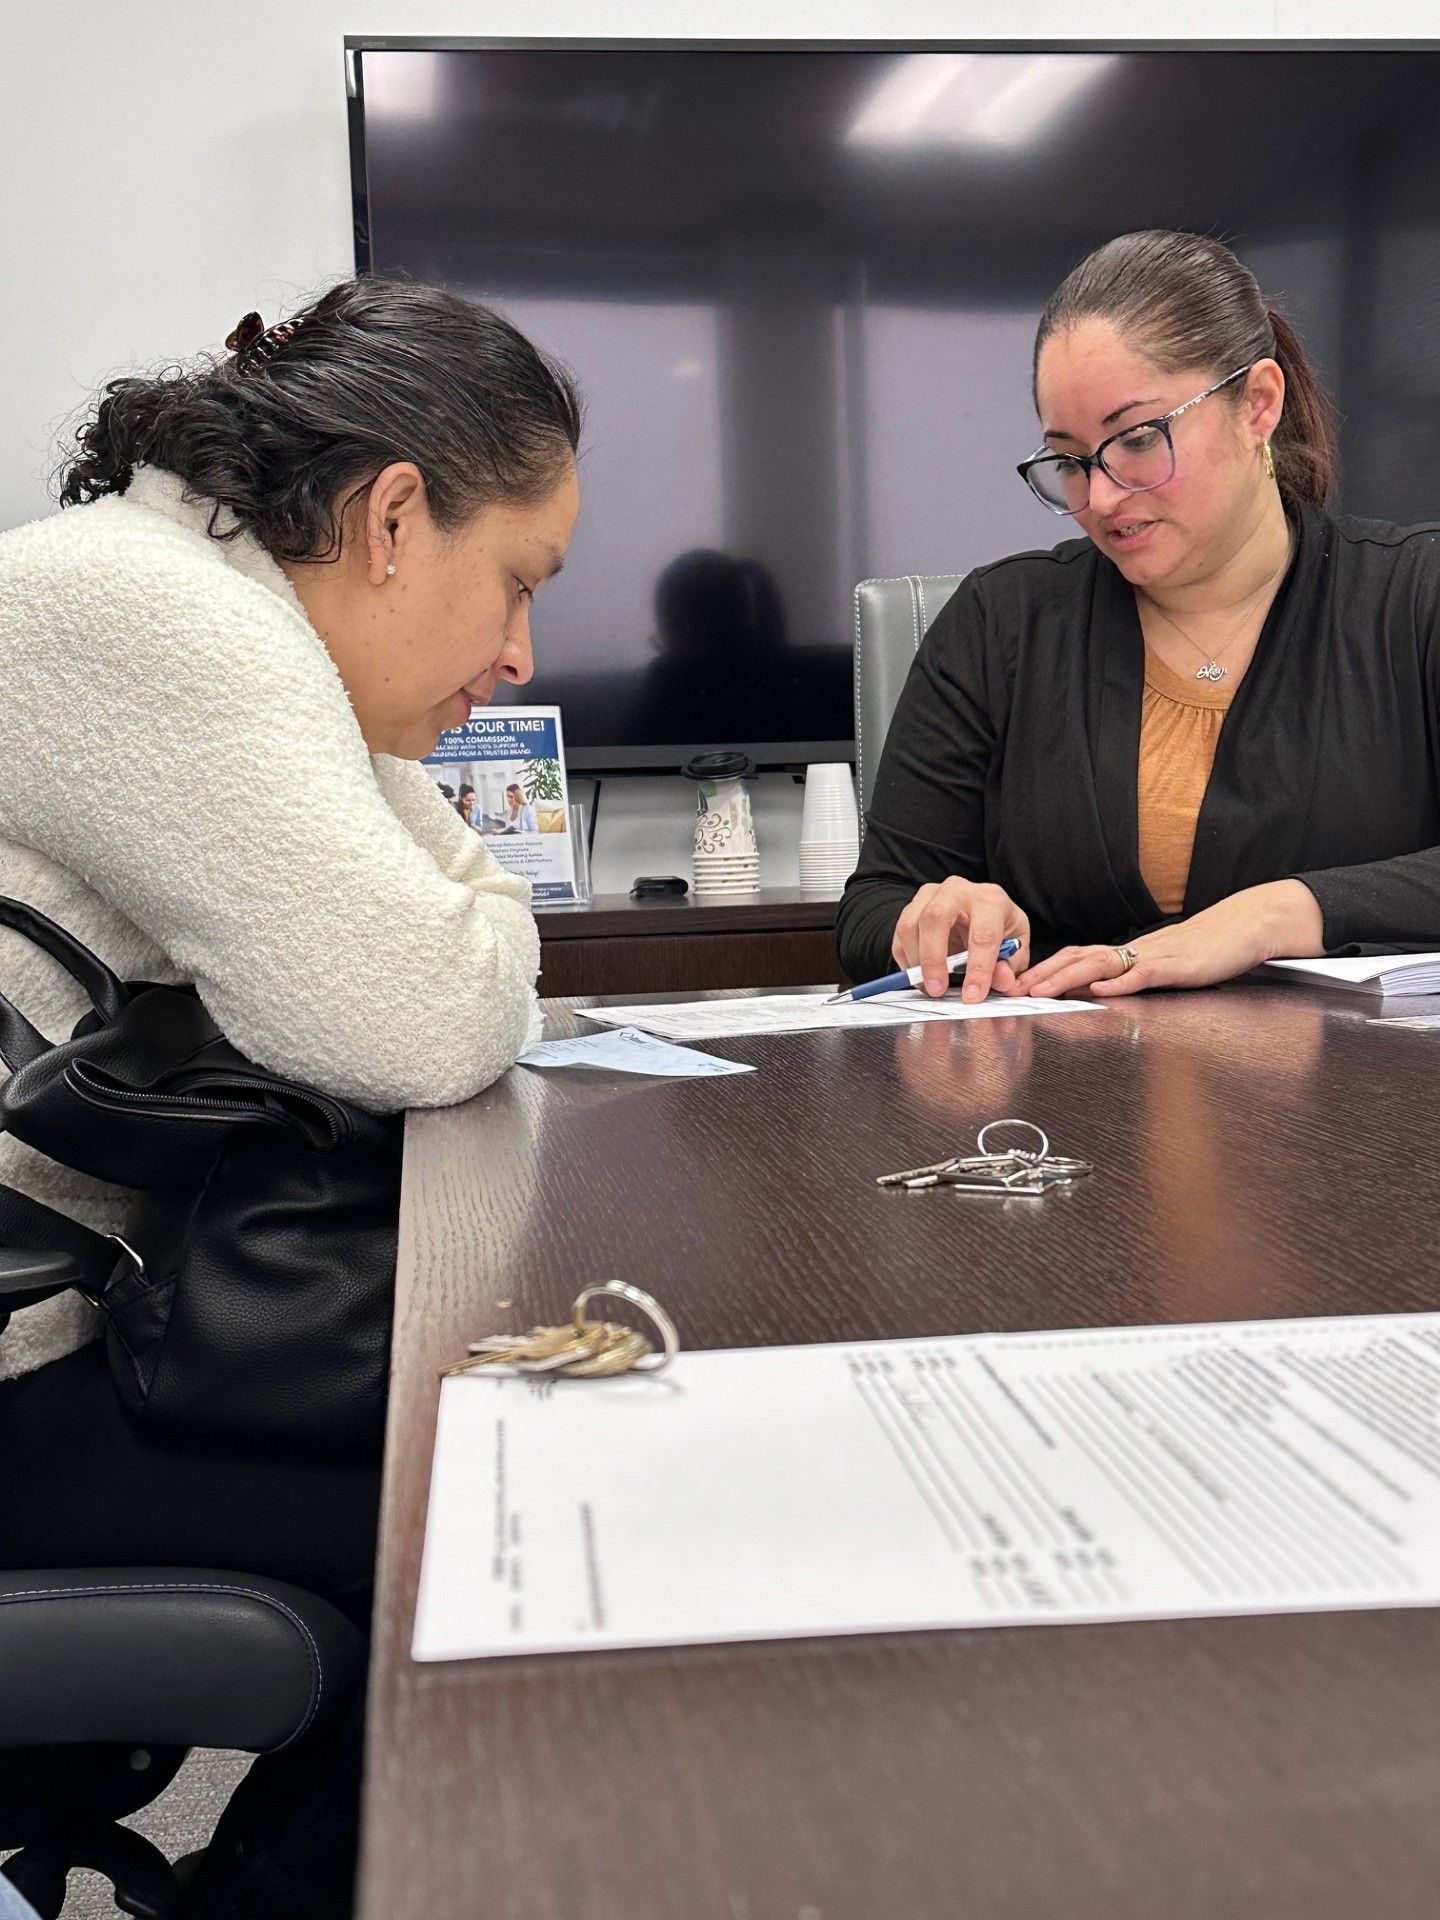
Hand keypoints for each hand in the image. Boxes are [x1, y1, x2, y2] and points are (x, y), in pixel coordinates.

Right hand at [892, 877, 1030, 1000]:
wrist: (978, 912)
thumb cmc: (997, 928)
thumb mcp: (1014, 947)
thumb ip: (1009, 966)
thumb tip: (1002, 980)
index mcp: (990, 899)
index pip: (983, 933)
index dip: (978, 968)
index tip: (973, 995)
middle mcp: (957, 891)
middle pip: (935, 917)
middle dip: (933, 959)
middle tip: (937, 990)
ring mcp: (930, 896)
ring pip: (909, 926)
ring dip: (915, 962)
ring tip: (929, 986)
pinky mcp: (912, 908)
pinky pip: (899, 936)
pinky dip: (905, 960)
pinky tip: (920, 975)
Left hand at [1015, 880, 1324, 999]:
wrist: (1247, 925)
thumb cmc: (1210, 947)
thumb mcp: (1165, 964)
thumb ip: (1135, 974)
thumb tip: (1103, 987)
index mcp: (1132, 951)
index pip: (1081, 956)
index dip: (1049, 969)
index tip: (1021, 982)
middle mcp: (1136, 951)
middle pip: (1081, 958)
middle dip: (1045, 974)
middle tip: (1015, 988)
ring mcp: (1156, 957)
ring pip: (1103, 964)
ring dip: (1068, 978)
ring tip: (1042, 992)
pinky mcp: (1179, 967)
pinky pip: (1144, 974)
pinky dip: (1119, 982)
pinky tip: (1100, 990)